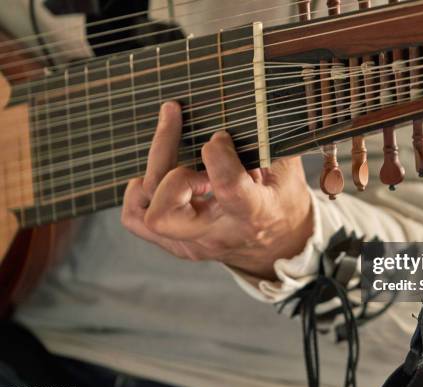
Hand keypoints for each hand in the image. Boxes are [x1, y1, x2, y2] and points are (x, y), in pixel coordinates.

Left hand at [121, 101, 312, 279]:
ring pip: (144, 212)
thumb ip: (264, 141)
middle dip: (167, 167)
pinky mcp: (175, 244)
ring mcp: (191, 243)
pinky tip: (161, 175)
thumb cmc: (282, 201)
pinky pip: (135, 218)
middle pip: (163, 211)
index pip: (226, 188)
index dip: (218, 153)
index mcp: (252, 213)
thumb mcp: (287, 169)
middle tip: (188, 141)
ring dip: (153, 172)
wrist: (279, 246)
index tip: (220, 137)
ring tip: (175, 151)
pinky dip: (141, 190)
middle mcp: (217, 233)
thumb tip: (241, 105)